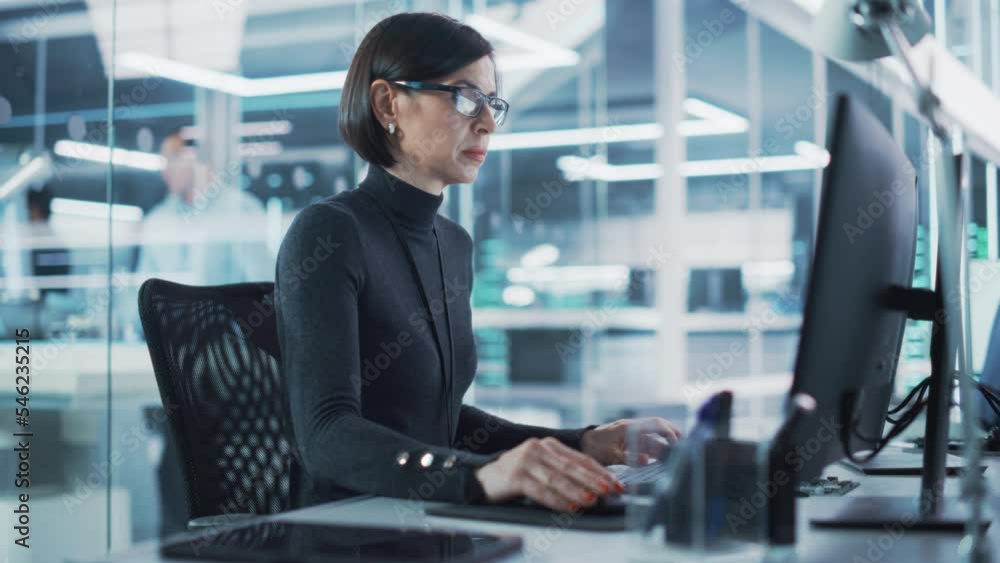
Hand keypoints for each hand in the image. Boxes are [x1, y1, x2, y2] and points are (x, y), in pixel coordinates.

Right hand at [473, 437, 624, 511]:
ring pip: (558, 478)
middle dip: (595, 480)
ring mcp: (525, 461)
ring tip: (594, 500)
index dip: (600, 472)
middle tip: (612, 490)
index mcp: (548, 444)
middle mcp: (538, 448)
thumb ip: (564, 471)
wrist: (485, 478)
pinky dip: (558, 500)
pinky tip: (570, 507)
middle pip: (572, 466)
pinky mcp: (515, 476)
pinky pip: (541, 491)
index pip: (580, 458)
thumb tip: (596, 487)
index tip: (617, 483)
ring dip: (578, 491)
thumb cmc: (519, 475)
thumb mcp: (543, 466)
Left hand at [580, 417, 681, 465]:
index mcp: (629, 427)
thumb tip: (646, 460)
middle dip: (674, 437)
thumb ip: (627, 458)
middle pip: (660, 429)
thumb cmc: (592, 447)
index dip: (669, 432)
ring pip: (656, 440)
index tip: (678, 444)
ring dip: (667, 448)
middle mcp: (634, 429)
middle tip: (686, 449)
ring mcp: (634, 436)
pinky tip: (665, 463)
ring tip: (679, 459)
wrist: (582, 444)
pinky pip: (650, 447)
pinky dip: (658, 454)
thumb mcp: (608, 454)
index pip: (655, 424)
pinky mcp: (633, 444)